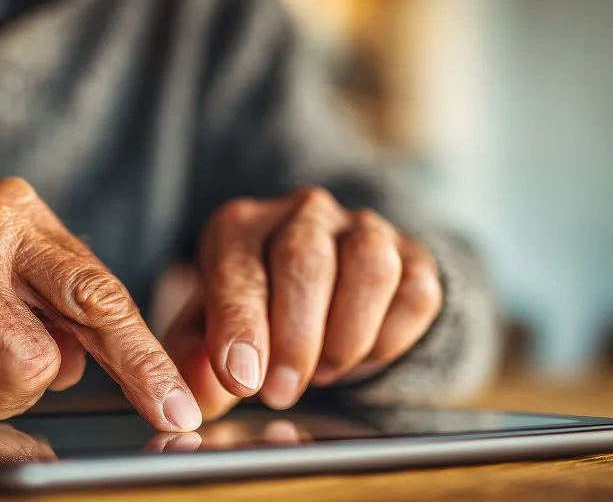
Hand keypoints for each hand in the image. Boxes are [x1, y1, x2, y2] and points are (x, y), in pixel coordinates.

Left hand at [163, 188, 441, 418]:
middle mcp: (302, 213)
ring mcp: (363, 228)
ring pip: (370, 268)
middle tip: (282, 392)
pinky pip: (416, 293)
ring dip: (346, 336)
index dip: (240, 326)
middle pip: (304, 260)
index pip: (238, 269)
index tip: (242, 379)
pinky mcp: (413, 255)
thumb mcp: (210, 334)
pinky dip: (390, 339)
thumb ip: (196, 363)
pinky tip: (361, 355)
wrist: (323, 292)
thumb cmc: (253, 313)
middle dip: (295, 338)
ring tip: (323, 373)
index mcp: (240, 226)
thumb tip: (202, 401)